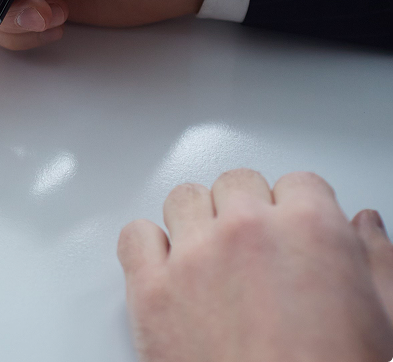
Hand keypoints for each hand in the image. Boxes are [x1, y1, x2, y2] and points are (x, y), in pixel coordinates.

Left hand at [119, 169, 392, 361]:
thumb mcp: (383, 319)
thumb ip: (374, 261)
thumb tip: (363, 226)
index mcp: (311, 229)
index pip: (298, 183)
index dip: (296, 210)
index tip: (291, 229)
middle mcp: (247, 231)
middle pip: (236, 184)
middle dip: (246, 211)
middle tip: (253, 249)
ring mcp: (193, 257)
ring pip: (183, 199)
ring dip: (197, 222)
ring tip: (211, 257)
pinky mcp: (150, 290)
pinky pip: (134, 237)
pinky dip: (148, 248)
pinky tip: (168, 270)